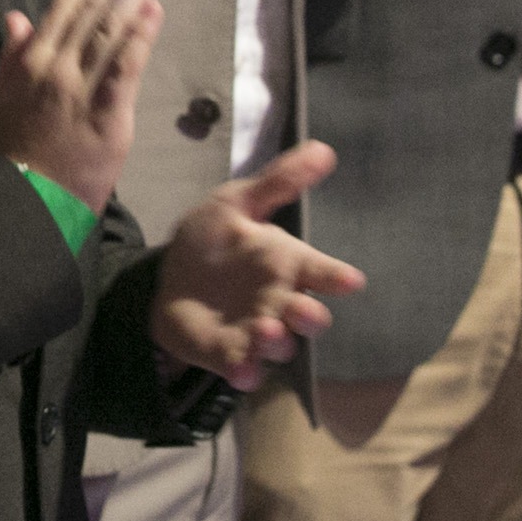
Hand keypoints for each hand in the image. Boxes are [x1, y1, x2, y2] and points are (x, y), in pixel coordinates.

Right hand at [0, 0, 162, 213]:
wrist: (31, 198)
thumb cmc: (18, 148)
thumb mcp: (5, 95)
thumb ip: (13, 54)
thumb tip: (17, 15)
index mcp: (32, 58)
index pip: (64, 2)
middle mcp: (56, 66)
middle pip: (94, 8)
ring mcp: (82, 90)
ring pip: (111, 31)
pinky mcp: (108, 116)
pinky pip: (125, 71)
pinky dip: (139, 39)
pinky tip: (154, 12)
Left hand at [149, 141, 367, 390]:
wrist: (171, 274)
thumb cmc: (216, 238)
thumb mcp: (237, 204)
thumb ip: (277, 183)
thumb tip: (323, 149)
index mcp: (286, 264)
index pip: (320, 271)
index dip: (336, 277)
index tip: (350, 280)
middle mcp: (279, 301)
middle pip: (308, 318)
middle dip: (310, 316)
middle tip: (302, 309)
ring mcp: (256, 332)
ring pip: (279, 346)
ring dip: (276, 342)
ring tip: (264, 330)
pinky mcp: (229, 355)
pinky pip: (243, 368)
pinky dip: (244, 371)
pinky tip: (241, 368)